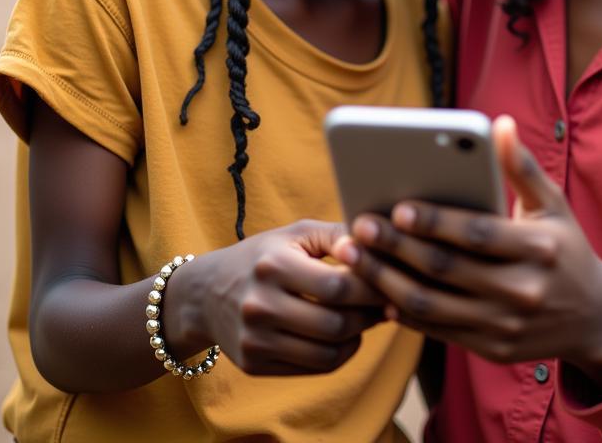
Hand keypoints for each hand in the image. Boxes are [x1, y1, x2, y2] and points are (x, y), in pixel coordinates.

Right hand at [165, 219, 386, 375]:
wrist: (207, 293)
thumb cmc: (265, 255)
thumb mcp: (296, 233)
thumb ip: (337, 235)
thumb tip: (379, 242)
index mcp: (273, 266)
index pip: (337, 286)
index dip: (372, 287)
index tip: (394, 280)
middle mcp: (260, 305)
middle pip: (335, 323)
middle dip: (371, 315)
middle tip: (390, 302)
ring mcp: (254, 340)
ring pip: (328, 352)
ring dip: (360, 336)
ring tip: (372, 318)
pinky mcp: (254, 364)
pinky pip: (313, 368)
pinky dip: (340, 354)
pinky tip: (348, 335)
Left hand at [331, 117, 601, 394]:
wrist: (594, 318)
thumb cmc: (564, 248)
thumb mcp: (553, 205)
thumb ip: (522, 166)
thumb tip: (499, 124)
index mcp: (537, 249)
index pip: (477, 234)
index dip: (436, 223)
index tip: (398, 208)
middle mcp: (522, 290)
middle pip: (447, 269)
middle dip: (397, 248)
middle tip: (360, 228)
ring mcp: (505, 325)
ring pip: (433, 305)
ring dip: (387, 281)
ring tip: (355, 258)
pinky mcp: (493, 350)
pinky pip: (439, 331)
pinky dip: (405, 314)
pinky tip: (379, 292)